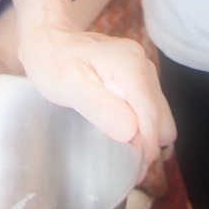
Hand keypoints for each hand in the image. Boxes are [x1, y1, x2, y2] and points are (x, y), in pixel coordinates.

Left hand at [9, 0, 175, 170]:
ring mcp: (141, 70)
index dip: (146, 146)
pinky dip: (140, 124)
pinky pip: (148, 108)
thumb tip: (131, 132)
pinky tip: (119, 131)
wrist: (48, 38)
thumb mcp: (68, 85)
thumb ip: (101, 107)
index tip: (135, 170)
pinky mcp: (137, 78)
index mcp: (128, 64)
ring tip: (122, 151)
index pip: (150, 114)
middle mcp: (141, 64)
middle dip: (148, 143)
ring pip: (158, 114)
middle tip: (126, 164)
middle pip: (160, 116)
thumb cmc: (52, 59)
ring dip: (145, 135)